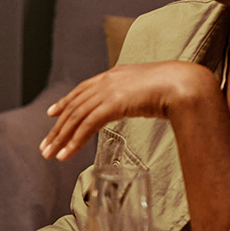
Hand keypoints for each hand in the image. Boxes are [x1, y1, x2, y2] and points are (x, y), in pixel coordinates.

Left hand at [40, 62, 214, 160]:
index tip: (52, 113)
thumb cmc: (175, 87)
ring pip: (76, 118)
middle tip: (45, 146)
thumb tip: (138, 104)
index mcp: (114, 75)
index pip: (82, 89)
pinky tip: (65, 155)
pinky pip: (87, 126)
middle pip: (73, 107)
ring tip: (50, 155)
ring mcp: (108, 92)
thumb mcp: (149, 88)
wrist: (184, 83)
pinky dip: (74, 141)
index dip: (65, 102)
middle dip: (57, 128)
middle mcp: (106, 82)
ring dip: (60, 138)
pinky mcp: (112, 105)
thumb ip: (136, 95)